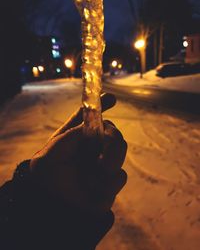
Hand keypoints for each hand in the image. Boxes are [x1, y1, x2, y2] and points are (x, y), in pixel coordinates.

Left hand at [30, 93, 126, 214]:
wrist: (53, 202)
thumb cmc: (48, 173)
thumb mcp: (55, 148)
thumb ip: (75, 133)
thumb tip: (92, 124)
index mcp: (79, 136)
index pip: (92, 117)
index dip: (102, 105)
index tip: (110, 98)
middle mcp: (93, 146)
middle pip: (114, 134)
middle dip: (112, 141)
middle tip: (103, 153)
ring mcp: (103, 163)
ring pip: (121, 152)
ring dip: (110, 162)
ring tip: (95, 172)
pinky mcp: (110, 181)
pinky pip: (119, 176)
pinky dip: (108, 182)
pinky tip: (93, 187)